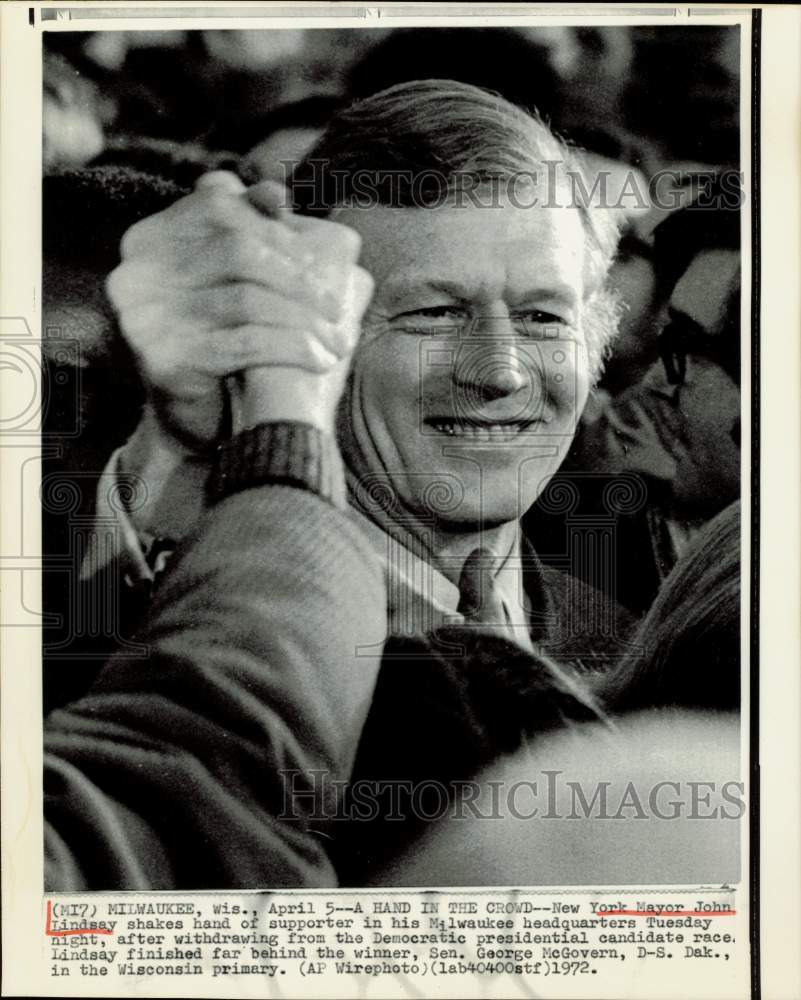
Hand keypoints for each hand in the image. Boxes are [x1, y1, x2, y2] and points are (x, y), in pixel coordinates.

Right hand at [107, 171, 372, 450]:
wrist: (198, 419)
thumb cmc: (224, 339)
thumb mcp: (234, 279)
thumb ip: (249, 230)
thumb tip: (276, 192)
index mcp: (148, 238)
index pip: (220, 210)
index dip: (278, 232)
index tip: (322, 259)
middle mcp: (136, 272)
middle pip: (238, 252)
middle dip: (299, 279)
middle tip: (340, 306)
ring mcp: (144, 316)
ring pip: (247, 299)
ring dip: (305, 321)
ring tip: (338, 341)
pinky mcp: (163, 359)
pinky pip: (245, 343)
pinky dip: (292, 348)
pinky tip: (320, 360)